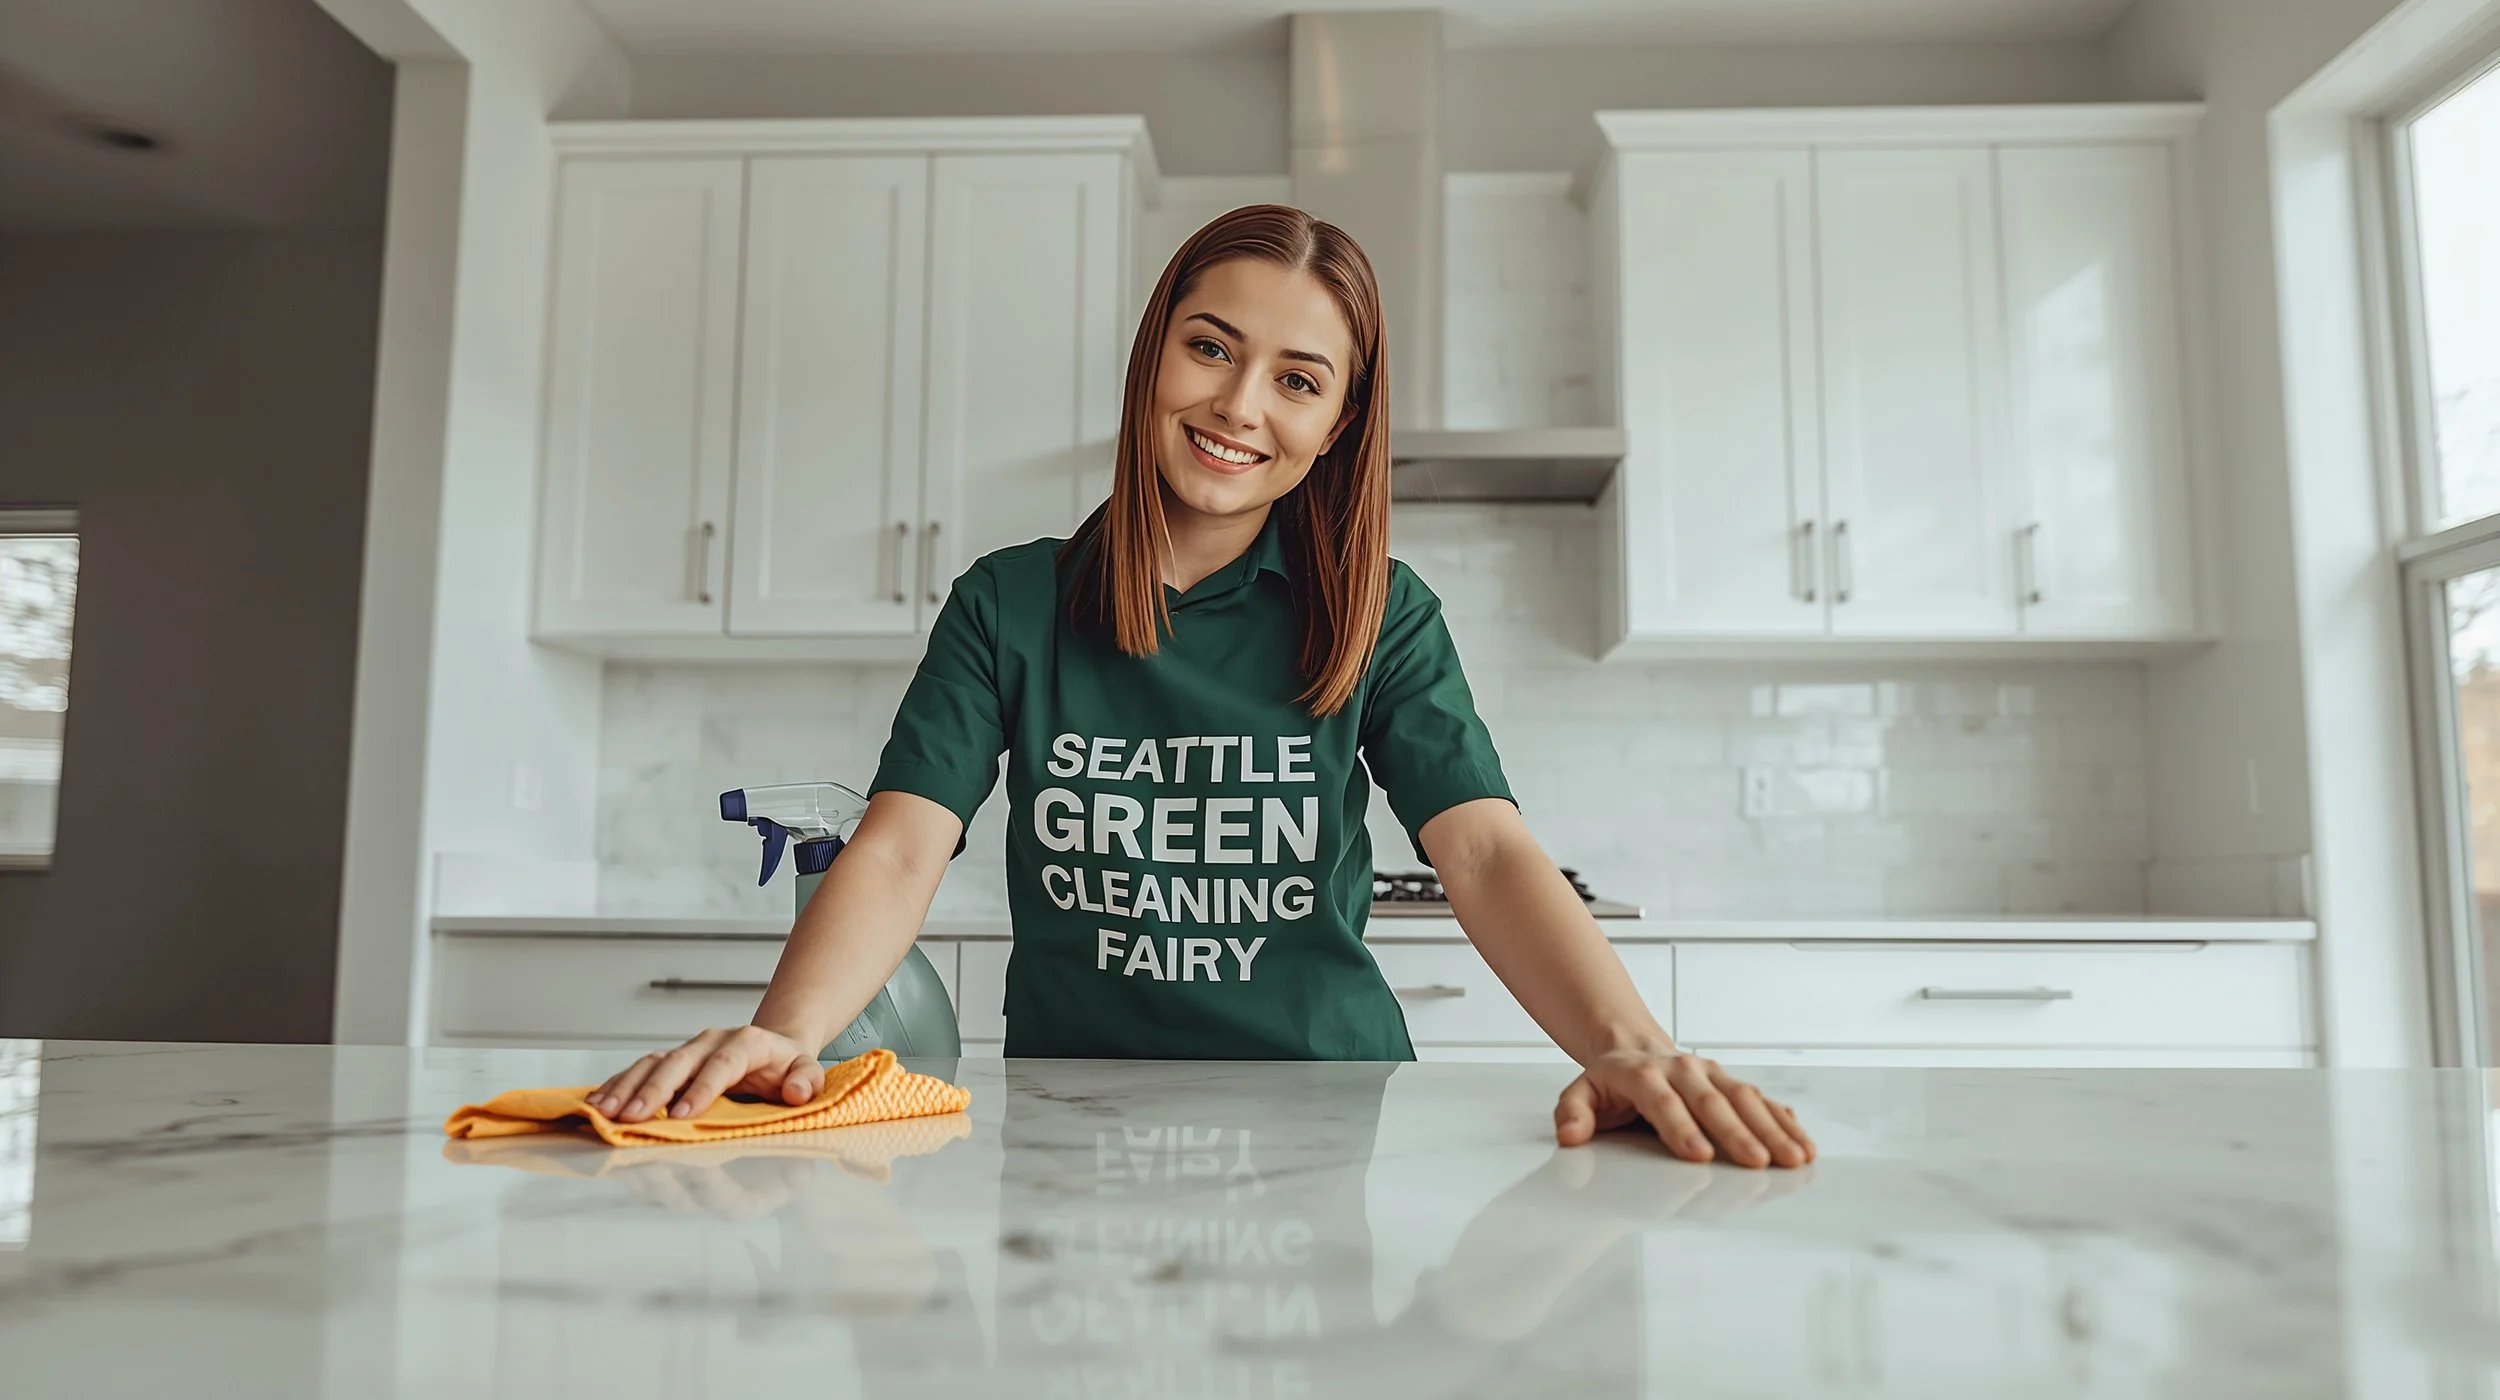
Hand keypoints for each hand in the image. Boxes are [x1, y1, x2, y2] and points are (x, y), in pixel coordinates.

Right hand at [588, 1025, 825, 1123]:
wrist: (773, 1049)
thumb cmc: (788, 1068)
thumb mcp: (808, 1072)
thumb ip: (807, 1081)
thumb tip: (796, 1093)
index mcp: (747, 1043)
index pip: (723, 1063)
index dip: (703, 1087)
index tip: (683, 1114)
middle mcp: (711, 1042)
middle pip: (678, 1061)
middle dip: (653, 1091)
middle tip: (633, 1118)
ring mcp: (687, 1050)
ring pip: (651, 1064)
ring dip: (626, 1089)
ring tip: (605, 1113)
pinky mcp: (670, 1062)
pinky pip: (638, 1071)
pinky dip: (616, 1086)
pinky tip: (597, 1104)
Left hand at [1554, 1049, 1814, 1168]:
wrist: (1634, 1047)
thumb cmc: (1610, 1082)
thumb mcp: (1581, 1092)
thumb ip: (1573, 1113)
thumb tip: (1570, 1135)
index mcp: (1644, 1074)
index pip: (1663, 1102)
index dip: (1680, 1128)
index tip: (1699, 1155)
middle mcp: (1684, 1070)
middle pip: (1713, 1102)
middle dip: (1738, 1133)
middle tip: (1758, 1163)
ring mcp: (1713, 1074)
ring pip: (1746, 1099)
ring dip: (1772, 1129)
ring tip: (1793, 1158)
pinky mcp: (1732, 1082)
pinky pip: (1763, 1100)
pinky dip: (1784, 1122)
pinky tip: (1803, 1143)